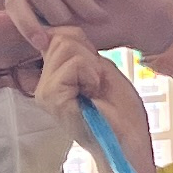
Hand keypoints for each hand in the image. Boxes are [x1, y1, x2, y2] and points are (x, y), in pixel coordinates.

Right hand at [39, 35, 160, 172]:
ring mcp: (45, 93)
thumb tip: (62, 30)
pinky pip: (74, 64)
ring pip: (66, 47)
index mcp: (52, 79)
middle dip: (89, 55)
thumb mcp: (100, 69)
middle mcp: (42, 86)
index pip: (58, 36)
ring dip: (92, 66)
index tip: (96, 72)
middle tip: (97, 84)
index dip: (84, 45)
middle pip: (61, 37)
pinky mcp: (53, 98)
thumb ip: (80, 50)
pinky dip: (92, 75)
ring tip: (95, 90)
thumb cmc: (121, 111)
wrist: (129, 143)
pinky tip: (93, 95)